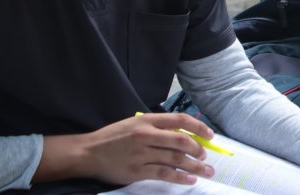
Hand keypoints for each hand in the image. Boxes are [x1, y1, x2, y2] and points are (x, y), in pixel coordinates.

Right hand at [35, 113, 214, 185]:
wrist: (88, 152)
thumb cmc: (113, 138)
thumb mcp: (134, 124)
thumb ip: (157, 128)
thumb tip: (184, 135)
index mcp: (147, 120)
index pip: (180, 120)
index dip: (199, 128)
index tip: (210, 136)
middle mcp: (146, 135)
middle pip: (181, 141)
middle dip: (199, 150)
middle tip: (206, 157)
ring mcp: (141, 153)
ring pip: (176, 159)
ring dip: (195, 166)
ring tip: (206, 171)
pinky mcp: (136, 171)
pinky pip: (164, 173)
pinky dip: (180, 177)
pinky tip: (190, 180)